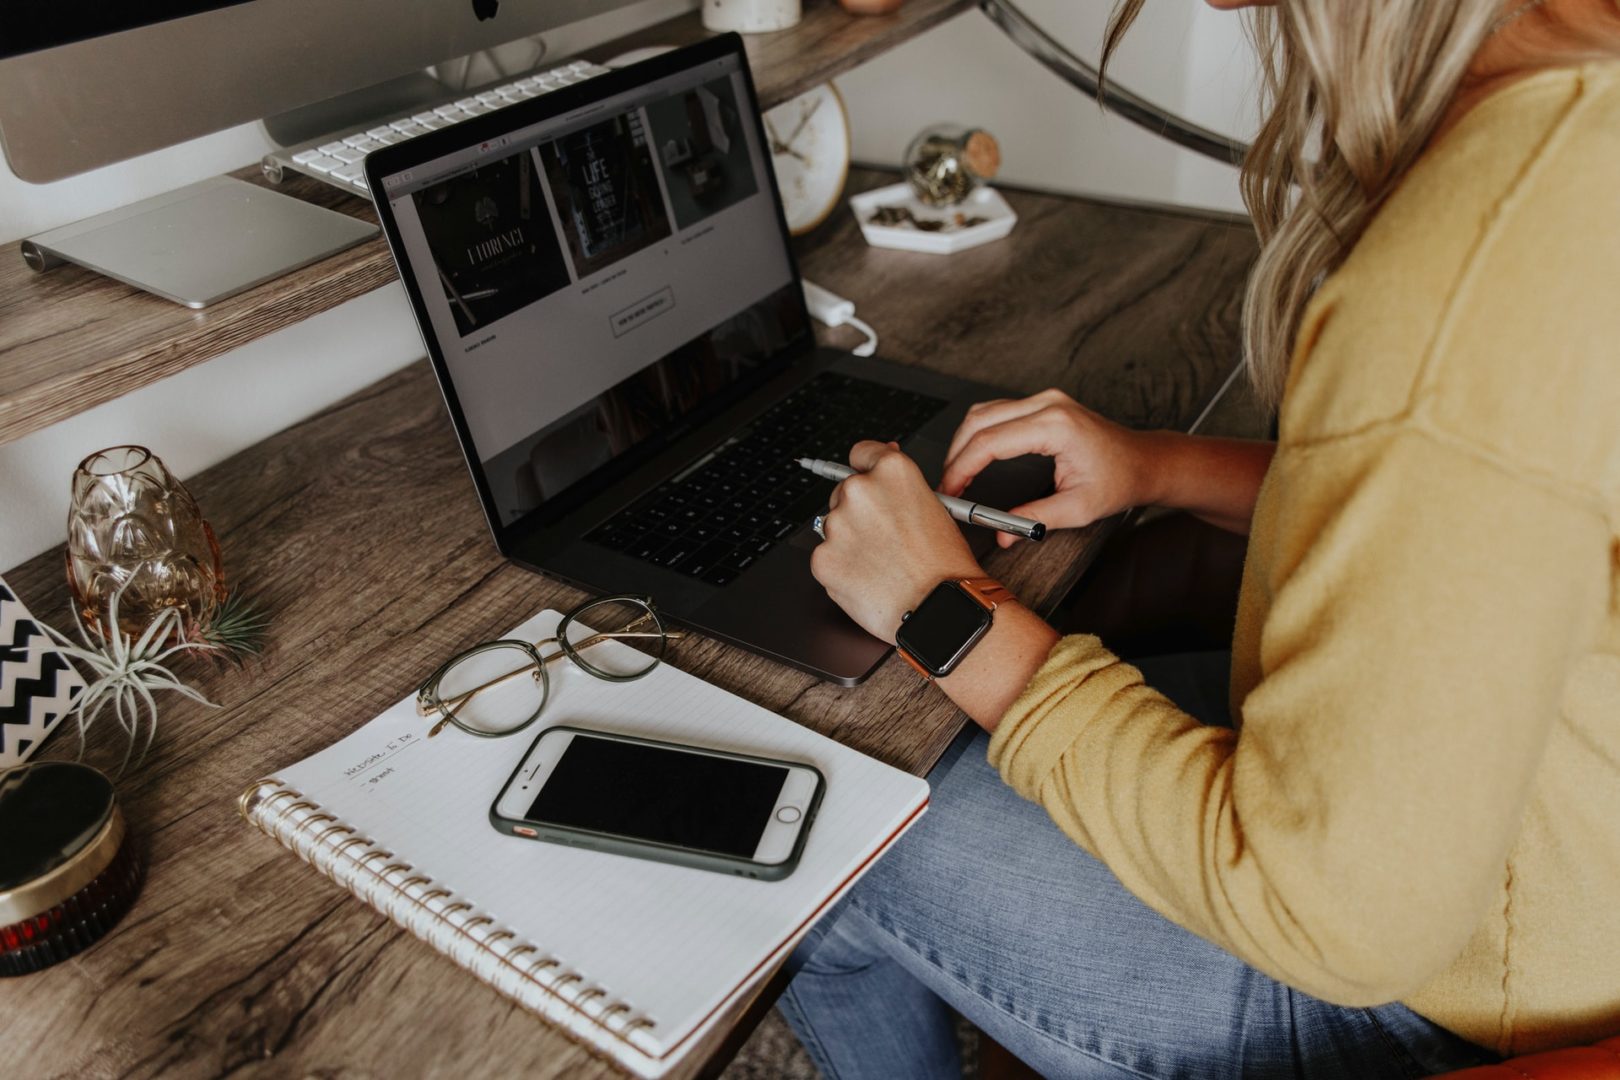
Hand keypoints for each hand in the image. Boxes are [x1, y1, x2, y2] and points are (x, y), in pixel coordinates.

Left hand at [810, 441, 984, 643]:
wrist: (938, 609)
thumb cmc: (945, 566)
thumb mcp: (936, 508)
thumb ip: (901, 484)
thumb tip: (883, 461)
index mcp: (892, 471)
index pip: (861, 453)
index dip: (866, 469)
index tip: (868, 480)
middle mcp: (860, 490)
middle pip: (845, 492)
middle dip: (860, 513)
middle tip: (885, 539)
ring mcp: (837, 524)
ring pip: (835, 527)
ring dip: (850, 541)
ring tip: (882, 563)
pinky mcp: (822, 557)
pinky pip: (826, 557)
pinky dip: (842, 568)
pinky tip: (869, 578)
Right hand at [940, 389, 1151, 547]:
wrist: (1144, 462)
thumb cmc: (1120, 480)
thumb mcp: (1078, 508)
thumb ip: (1035, 520)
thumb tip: (1002, 534)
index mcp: (1056, 426)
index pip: (990, 442)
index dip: (962, 468)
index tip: (950, 491)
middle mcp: (1048, 404)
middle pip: (979, 421)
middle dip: (955, 455)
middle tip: (948, 487)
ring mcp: (1045, 400)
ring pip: (984, 412)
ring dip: (964, 442)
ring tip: (957, 475)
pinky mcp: (1043, 404)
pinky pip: (998, 411)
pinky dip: (979, 433)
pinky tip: (974, 456)